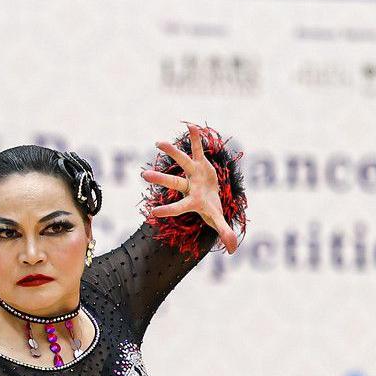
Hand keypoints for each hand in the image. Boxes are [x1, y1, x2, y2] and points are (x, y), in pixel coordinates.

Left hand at [142, 131, 241, 253]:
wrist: (212, 194)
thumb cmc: (211, 208)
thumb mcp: (218, 220)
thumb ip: (223, 233)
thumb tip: (232, 250)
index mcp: (192, 202)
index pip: (177, 208)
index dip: (167, 210)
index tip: (153, 212)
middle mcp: (188, 187)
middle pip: (173, 183)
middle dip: (160, 179)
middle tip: (143, 175)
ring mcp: (192, 173)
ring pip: (181, 162)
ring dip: (172, 152)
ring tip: (157, 142)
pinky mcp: (200, 162)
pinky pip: (197, 148)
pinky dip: (195, 138)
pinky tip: (190, 125)